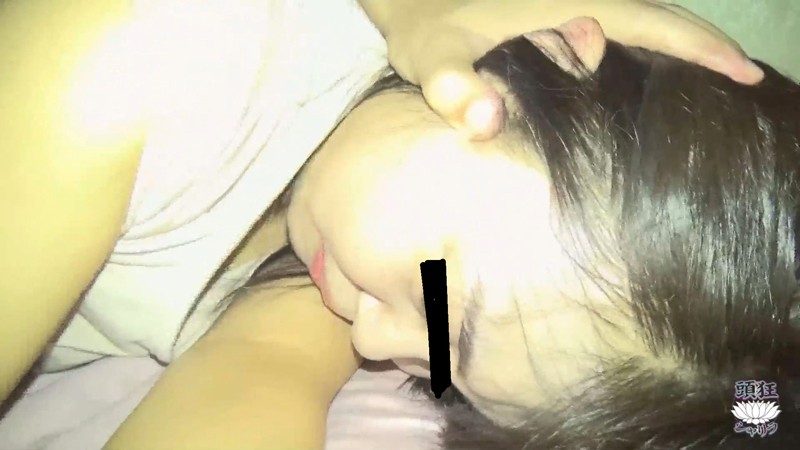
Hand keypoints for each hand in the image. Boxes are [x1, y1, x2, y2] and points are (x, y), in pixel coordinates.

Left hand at [384, 0, 764, 139]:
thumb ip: (453, 88)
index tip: (744, 72)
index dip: (701, 47)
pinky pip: (611, 29)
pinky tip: (621, 73)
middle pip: (657, 20)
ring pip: (633, 25)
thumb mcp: (431, 58)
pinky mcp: (559, 13)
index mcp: (566, 4)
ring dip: (656, 53)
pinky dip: (628, 48)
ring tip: (671, 81)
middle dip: (695, 50)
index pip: (651, 23)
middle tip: (731, 84)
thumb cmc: (423, 23)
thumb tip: (487, 120)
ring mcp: (571, 3)